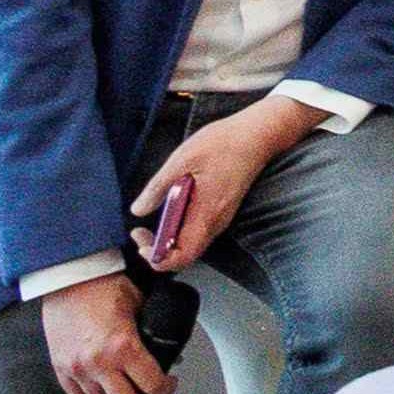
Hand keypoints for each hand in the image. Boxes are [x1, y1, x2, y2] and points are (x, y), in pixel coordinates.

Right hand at [39, 274, 170, 393]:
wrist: (66, 276)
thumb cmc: (100, 285)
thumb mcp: (138, 304)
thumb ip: (150, 329)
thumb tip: (164, 347)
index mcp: (123, 346)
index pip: (152, 383)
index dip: (166, 389)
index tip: (169, 388)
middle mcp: (99, 362)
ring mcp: (77, 367)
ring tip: (123, 390)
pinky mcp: (60, 365)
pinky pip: (76, 392)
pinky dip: (88, 392)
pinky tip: (98, 384)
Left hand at [131, 94, 323, 271]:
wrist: (256, 135)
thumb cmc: (221, 143)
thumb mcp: (181, 160)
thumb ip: (158, 188)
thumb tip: (137, 210)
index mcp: (206, 215)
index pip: (182, 257)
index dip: (157, 258)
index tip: (140, 239)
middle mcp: (216, 223)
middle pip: (185, 255)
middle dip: (158, 251)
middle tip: (139, 232)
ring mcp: (221, 218)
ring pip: (191, 244)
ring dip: (168, 241)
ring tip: (151, 223)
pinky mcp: (222, 210)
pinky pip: (198, 232)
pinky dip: (179, 230)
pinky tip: (171, 210)